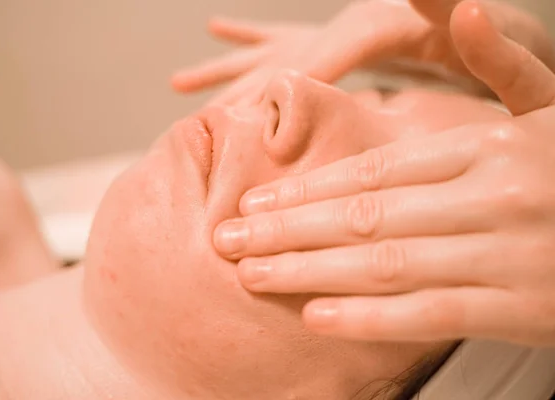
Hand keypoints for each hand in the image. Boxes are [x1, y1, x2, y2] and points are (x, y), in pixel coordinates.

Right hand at [172, 0, 554, 105]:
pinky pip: (281, 36)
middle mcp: (343, 24)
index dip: (291, 90)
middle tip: (203, 126)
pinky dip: (245, 36)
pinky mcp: (333, 35)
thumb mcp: (484, 28)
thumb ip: (458, 15)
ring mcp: (333, 28)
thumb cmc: (500, 36)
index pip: (322, 58)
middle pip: (281, 61)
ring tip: (179, 82)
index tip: (258, 128)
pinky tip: (216, 29)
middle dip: (244, 94)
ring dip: (227, 72)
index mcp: (378, 26)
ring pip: (269, 53)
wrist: (492, 15)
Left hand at [213, 1, 554, 345]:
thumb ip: (500, 63)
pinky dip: (368, 316)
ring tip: (251, 274)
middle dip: (288, 228)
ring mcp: (506, 254)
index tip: (256, 198)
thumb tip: (458, 4)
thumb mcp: (545, 110)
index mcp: (487, 146)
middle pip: (366, 213)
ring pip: (386, 261)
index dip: (309, 186)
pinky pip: (429, 313)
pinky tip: (314, 316)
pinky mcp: (520, 308)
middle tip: (229, 238)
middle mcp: (492, 194)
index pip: (375, 167)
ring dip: (309, 269)